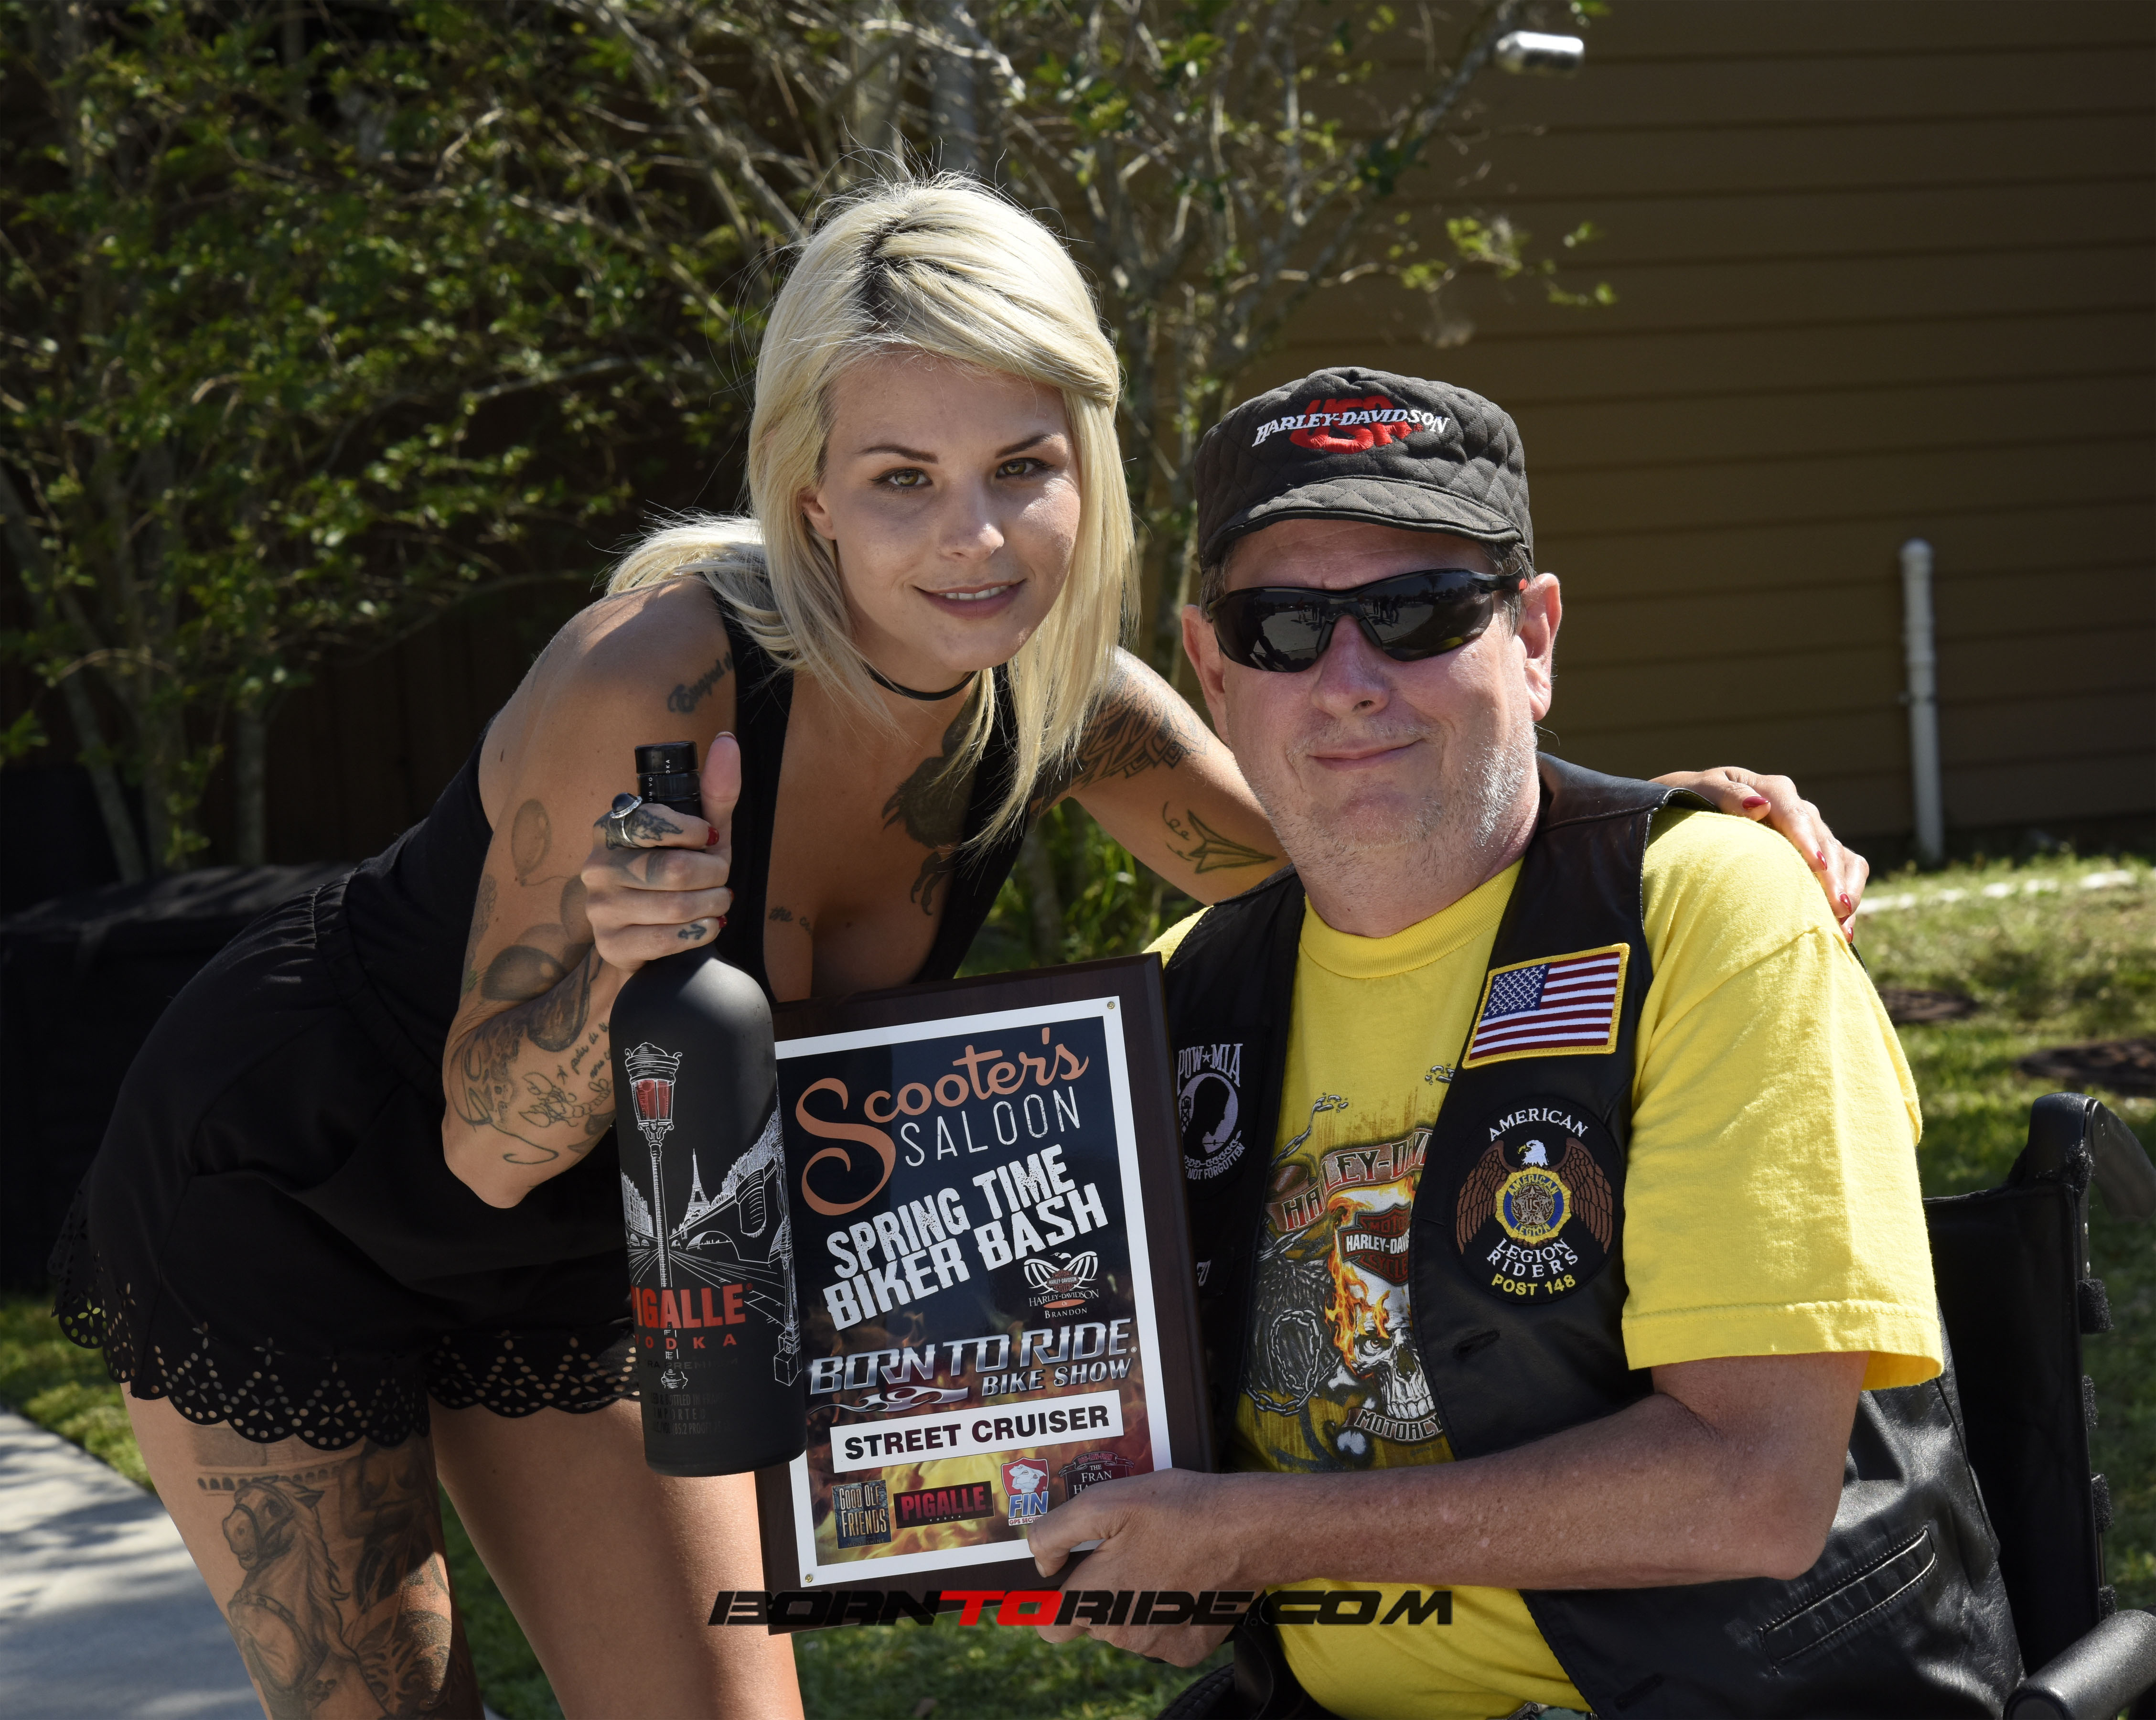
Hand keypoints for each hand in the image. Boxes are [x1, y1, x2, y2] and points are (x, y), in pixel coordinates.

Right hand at [580, 733, 737, 970]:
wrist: (655, 936)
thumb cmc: (681, 875)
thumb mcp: (701, 833)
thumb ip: (715, 790)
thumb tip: (727, 741)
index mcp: (612, 828)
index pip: (653, 822)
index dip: (695, 833)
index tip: (709, 840)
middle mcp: (598, 865)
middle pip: (673, 870)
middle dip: (713, 875)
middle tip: (719, 878)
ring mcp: (600, 908)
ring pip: (676, 907)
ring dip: (712, 905)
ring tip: (716, 902)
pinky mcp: (610, 944)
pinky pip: (667, 939)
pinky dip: (700, 933)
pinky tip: (704, 926)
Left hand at [1027, 1469, 1261, 1664]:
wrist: (1249, 1531)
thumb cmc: (1179, 1510)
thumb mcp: (1107, 1501)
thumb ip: (1057, 1531)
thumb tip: (1040, 1560)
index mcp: (1095, 1602)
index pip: (1049, 1625)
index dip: (1051, 1601)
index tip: (1065, 1578)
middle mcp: (1122, 1634)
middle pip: (1092, 1620)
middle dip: (1101, 1589)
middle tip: (1126, 1549)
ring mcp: (1158, 1645)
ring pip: (1127, 1627)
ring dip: (1134, 1599)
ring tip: (1160, 1556)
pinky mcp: (1188, 1650)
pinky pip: (1162, 1634)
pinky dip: (1167, 1611)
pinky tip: (1182, 1578)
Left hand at [1655, 766, 1869, 941]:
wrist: (1687, 811)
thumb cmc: (1689, 801)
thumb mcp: (1700, 791)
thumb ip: (1726, 795)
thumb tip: (1759, 807)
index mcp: (1770, 789)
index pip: (1794, 813)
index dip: (1807, 839)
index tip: (1816, 865)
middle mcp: (1795, 808)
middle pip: (1822, 839)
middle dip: (1832, 873)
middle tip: (1837, 907)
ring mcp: (1808, 831)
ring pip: (1840, 855)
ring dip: (1845, 888)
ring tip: (1842, 922)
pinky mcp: (1814, 851)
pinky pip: (1845, 867)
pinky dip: (1849, 892)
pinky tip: (1843, 928)